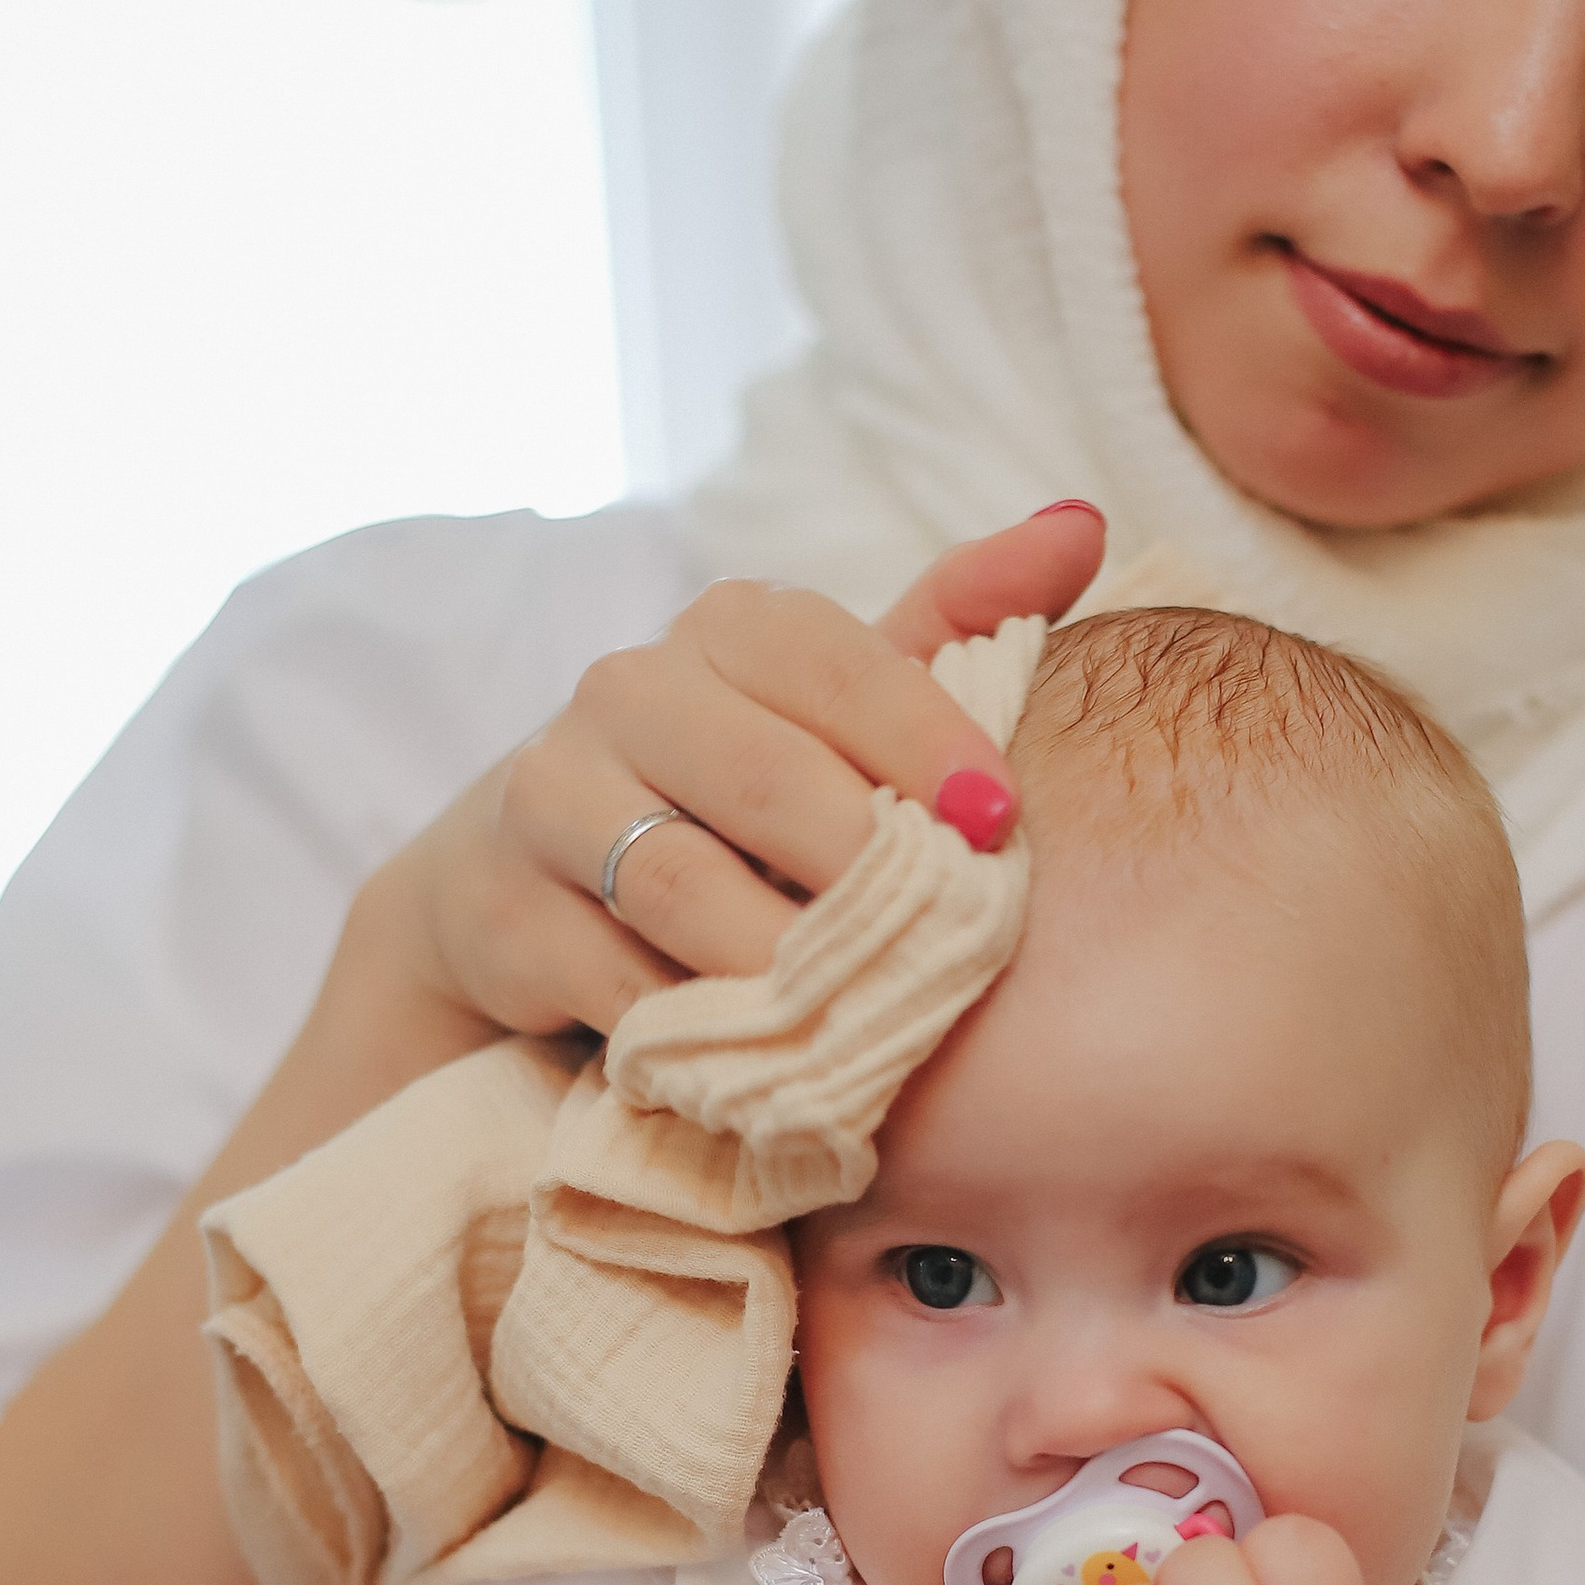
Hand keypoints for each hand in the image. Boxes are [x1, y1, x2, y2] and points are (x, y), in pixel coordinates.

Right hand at [339, 501, 1105, 1046]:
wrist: (533, 875)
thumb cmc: (737, 791)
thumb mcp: (842, 708)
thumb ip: (958, 624)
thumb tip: (1082, 523)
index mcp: (728, 630)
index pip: (835, 663)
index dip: (925, 741)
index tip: (1002, 824)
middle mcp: (627, 690)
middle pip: (759, 775)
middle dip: (862, 865)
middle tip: (947, 940)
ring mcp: (550, 800)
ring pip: (676, 882)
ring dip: (780, 957)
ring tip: (862, 1012)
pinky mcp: (502, 915)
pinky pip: (612, 978)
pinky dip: (696, 1027)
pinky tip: (765, 1061)